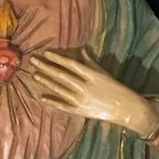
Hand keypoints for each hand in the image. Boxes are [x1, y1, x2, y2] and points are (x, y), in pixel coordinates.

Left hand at [31, 48, 158, 137]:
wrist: (126, 108)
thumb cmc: (114, 87)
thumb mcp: (103, 72)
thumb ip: (90, 60)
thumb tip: (83, 47)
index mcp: (91, 75)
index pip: (71, 65)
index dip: (57, 58)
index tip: (45, 53)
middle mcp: (84, 87)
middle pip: (61, 76)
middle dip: (46, 67)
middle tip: (33, 61)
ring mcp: (81, 100)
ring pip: (59, 89)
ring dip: (46, 82)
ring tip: (34, 75)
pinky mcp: (80, 112)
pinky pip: (63, 106)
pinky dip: (52, 101)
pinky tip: (41, 97)